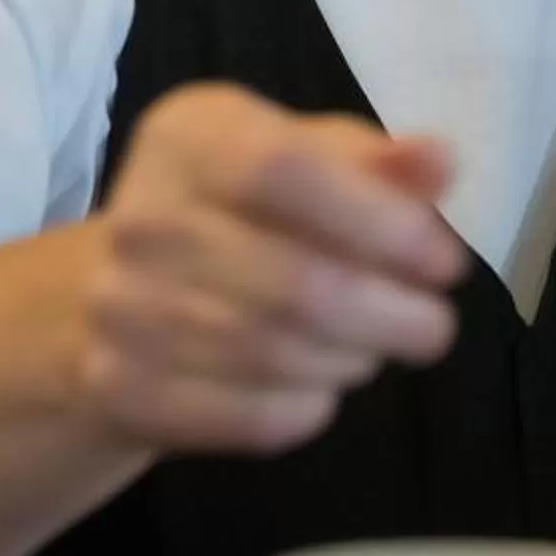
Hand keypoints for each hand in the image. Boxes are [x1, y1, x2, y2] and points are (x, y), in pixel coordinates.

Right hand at [77, 83, 467, 456]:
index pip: (285, 171)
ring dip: (351, 360)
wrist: (112, 290)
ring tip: (372, 347)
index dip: (379, 223)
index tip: (443, 263)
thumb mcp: (306, 157)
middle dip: (390, 316)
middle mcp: (142, 218)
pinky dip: (306, 410)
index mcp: (189, 138)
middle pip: (294, 284)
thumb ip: (377, 160)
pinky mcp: (120, 389)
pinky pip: (247, 417)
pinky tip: (319, 387)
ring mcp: (119, 309)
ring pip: (276, 357)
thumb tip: (438, 161)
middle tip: (433, 326)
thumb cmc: (240, 209)